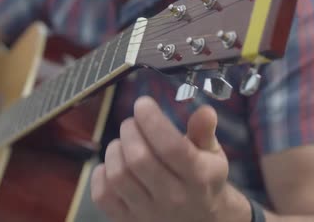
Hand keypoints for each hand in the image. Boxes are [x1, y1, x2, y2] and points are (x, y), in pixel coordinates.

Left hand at [91, 96, 229, 221]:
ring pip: (118, 175)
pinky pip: (102, 196)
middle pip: (139, 159)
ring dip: (115, 150)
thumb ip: (205, 131)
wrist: (201, 221)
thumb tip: (205, 110)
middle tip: (132, 122)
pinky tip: (113, 164)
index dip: (152, 120)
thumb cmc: (203, 180)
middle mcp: (174, 198)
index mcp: (198, 177)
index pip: (171, 147)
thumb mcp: (213, 154)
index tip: (143, 103)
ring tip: (124, 142)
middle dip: (129, 130)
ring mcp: (149, 213)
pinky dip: (101, 174)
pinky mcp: (128, 221)